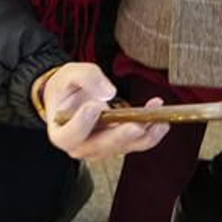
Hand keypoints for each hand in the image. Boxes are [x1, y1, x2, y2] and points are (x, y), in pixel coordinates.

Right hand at [41, 62, 167, 159]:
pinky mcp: (118, 144)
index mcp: (60, 132)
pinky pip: (135, 143)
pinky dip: (150, 132)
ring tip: (158, 118)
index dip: (81, 124)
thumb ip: (87, 78)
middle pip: (101, 146)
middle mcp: (80, 146)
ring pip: (123, 147)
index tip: (94, 106)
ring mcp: (100, 147)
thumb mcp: (70, 74)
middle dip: (121, 135)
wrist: (70, 96)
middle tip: (136, 124)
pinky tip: (160, 120)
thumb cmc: (67, 88)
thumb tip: (108, 93)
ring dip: (143, 134)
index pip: (69, 136)